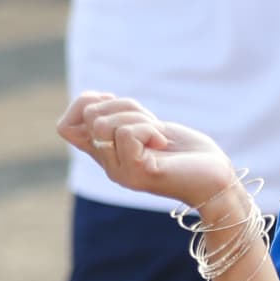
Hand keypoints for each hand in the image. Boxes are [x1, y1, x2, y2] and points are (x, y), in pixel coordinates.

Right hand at [59, 92, 247, 214]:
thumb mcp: (147, 127)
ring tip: (158, 134)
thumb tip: (93, 99)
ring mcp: (121, 172)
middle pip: (89, 116)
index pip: (64, 127)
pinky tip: (163, 142)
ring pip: (104, 124)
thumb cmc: (186, 153)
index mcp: (106, 153)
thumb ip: (120, 118)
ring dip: (138, 117)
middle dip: (124, 106)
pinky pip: (127, 134)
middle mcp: (108, 165)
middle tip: (150, 123)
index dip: (84, 104)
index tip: (117, 107)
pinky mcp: (138, 174)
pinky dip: (149, 129)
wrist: (215, 181)